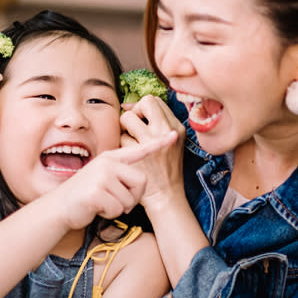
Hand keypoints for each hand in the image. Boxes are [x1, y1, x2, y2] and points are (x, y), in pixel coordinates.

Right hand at [48, 130, 178, 228]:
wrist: (59, 207)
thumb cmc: (86, 195)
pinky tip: (97, 208)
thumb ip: (120, 173)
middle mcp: (107, 163)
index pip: (139, 150)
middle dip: (134, 197)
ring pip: (130, 199)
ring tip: (103, 203)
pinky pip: (117, 208)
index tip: (173, 136)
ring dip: (120, 208)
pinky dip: (110, 213)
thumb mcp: (103, 177)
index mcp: (112, 158)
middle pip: (141, 181)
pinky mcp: (96, 192)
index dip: (158, 144)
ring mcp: (101, 176)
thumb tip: (141, 180)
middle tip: (117, 201)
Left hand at [120, 96, 186, 212]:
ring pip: (128, 118)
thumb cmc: (164, 169)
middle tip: (132, 128)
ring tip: (129, 143)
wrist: (166, 195)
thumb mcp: (170, 143)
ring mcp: (153, 142)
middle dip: (134, 112)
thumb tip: (127, 106)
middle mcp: (166, 131)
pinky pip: (121, 138)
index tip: (137, 118)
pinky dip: (121, 146)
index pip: (155, 101)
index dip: (142, 107)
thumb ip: (155, 124)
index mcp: (176, 128)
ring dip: (124, 130)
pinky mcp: (139, 153)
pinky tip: (128, 156)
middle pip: (145, 103)